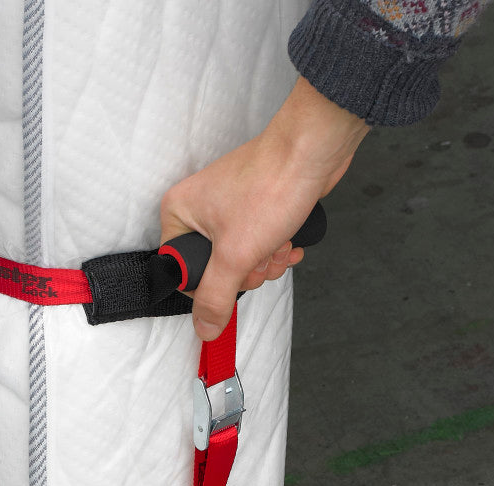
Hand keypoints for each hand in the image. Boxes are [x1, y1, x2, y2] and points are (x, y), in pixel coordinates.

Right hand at [160, 76, 369, 339]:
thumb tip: (204, 328)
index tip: (232, 275)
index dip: (211, 284)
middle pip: (215, 270)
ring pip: (241, 261)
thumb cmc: (271, 185)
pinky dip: (276, 249)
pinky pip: (258, 246)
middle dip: (246, 271)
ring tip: (277, 242)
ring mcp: (228, 209)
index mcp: (179, 214)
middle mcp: (199, 209)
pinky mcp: (255, 208)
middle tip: (259, 255)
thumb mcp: (235, 255)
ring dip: (266, 262)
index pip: (182, 272)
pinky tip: (288, 239)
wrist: (314, 150)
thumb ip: (215, 297)